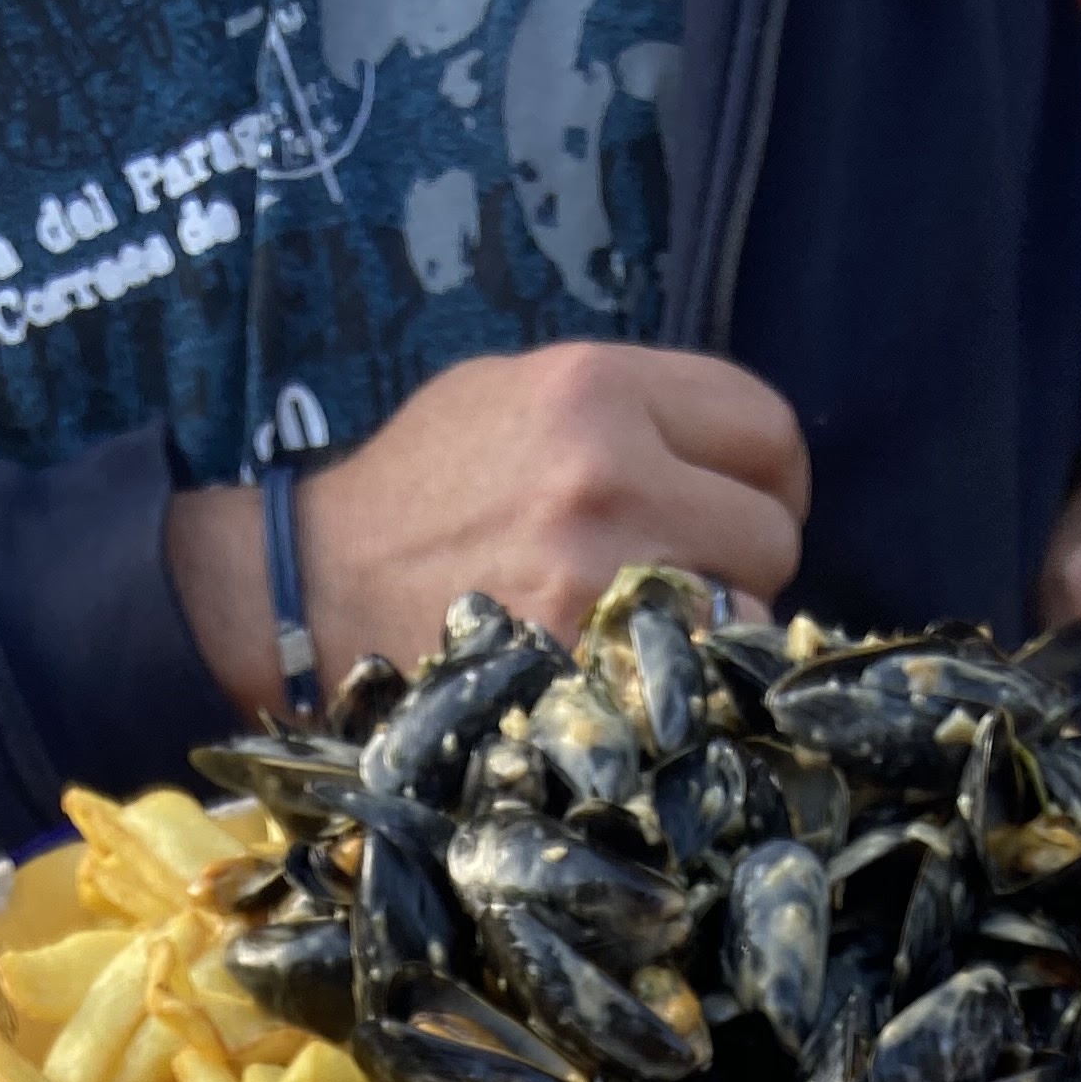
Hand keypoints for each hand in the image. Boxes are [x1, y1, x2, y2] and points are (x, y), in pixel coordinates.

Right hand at [167, 343, 810, 717]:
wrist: (308, 592)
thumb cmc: (415, 496)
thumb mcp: (511, 398)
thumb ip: (625, 413)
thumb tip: (722, 455)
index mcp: (597, 389)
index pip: (765, 427)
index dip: (771, 479)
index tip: (744, 512)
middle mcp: (608, 474)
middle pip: (772, 532)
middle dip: (747, 566)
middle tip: (693, 587)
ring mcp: (597, 581)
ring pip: (745, 620)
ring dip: (718, 638)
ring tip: (652, 636)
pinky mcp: (578, 671)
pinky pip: (693, 687)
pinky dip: (680, 692)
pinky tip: (632, 683)